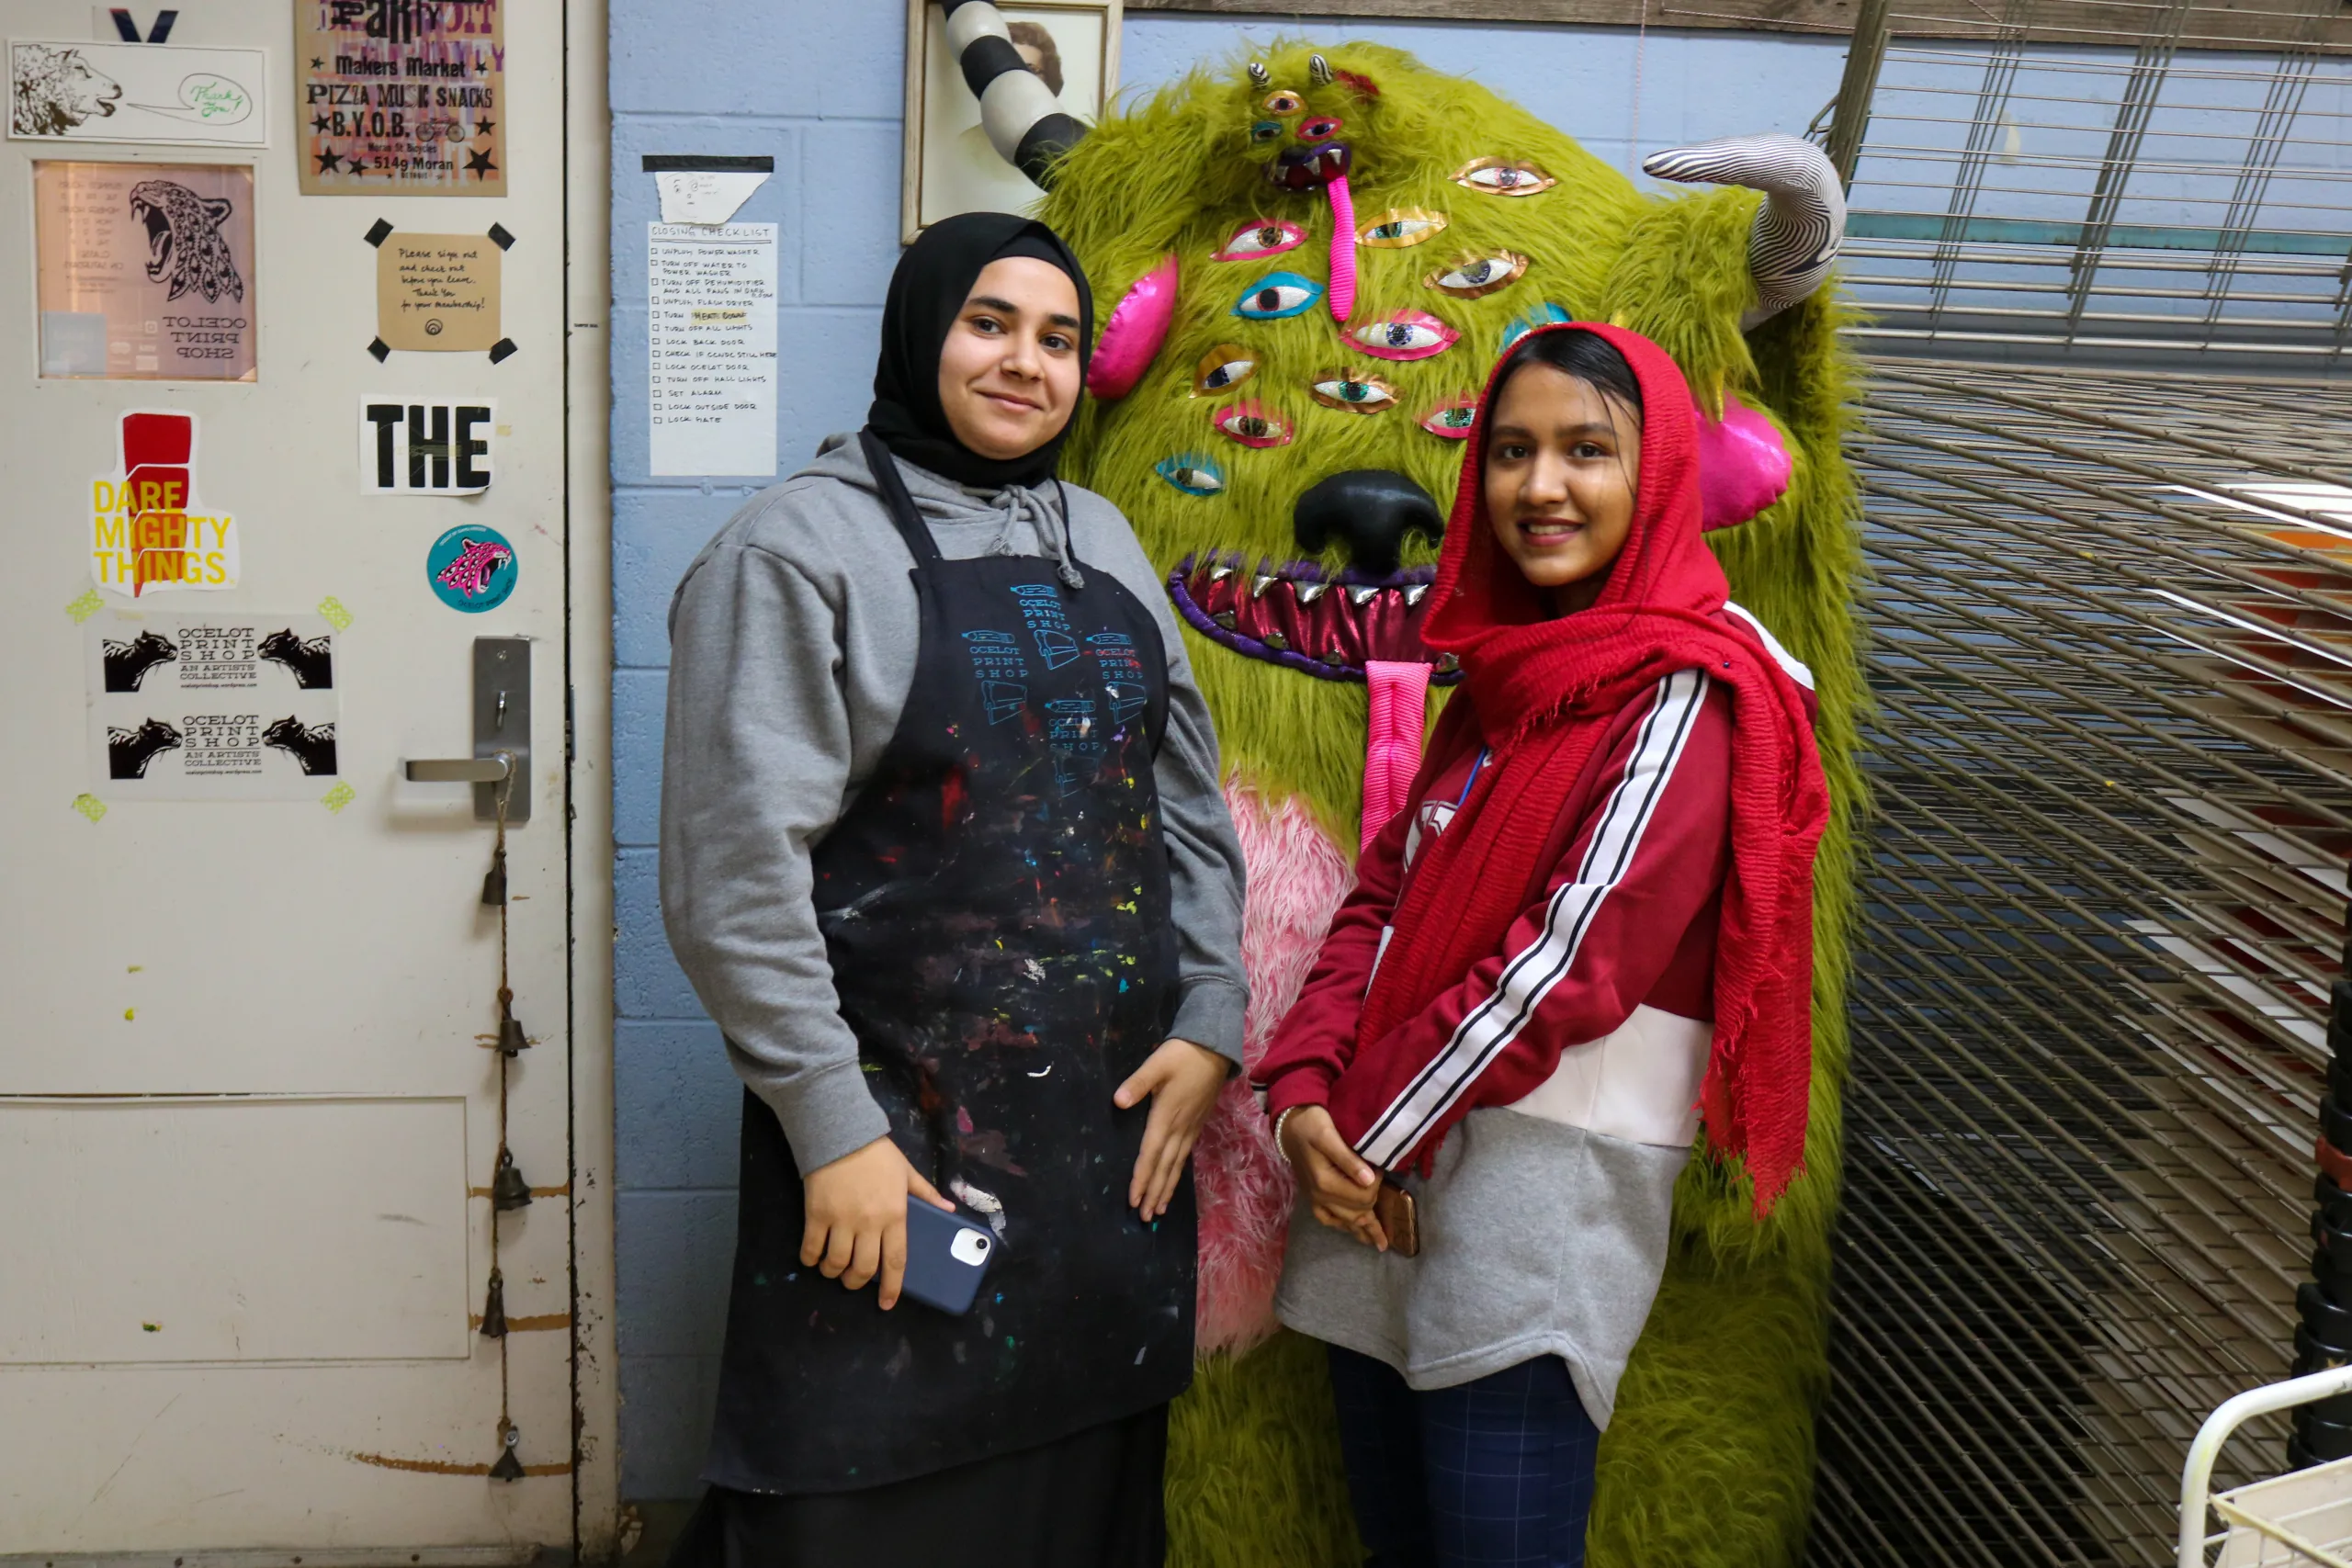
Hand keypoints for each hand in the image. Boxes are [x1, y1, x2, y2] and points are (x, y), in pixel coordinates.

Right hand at [800, 1136, 953, 1310]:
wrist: (841, 1133)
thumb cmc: (877, 1154)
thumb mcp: (906, 1172)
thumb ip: (926, 1194)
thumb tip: (949, 1210)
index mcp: (895, 1215)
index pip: (895, 1260)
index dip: (892, 1286)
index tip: (887, 1303)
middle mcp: (869, 1223)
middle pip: (863, 1268)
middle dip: (857, 1282)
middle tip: (853, 1281)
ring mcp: (841, 1220)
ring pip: (836, 1263)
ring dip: (834, 1273)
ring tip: (833, 1269)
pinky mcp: (816, 1214)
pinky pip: (811, 1248)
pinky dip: (811, 1259)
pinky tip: (813, 1259)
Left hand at [1115, 1038, 1230, 1220]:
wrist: (1214, 1048)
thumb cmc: (1182, 1055)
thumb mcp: (1157, 1063)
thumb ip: (1138, 1083)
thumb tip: (1118, 1102)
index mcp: (1166, 1116)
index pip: (1151, 1154)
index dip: (1142, 1178)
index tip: (1134, 1200)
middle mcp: (1179, 1128)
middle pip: (1164, 1167)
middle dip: (1154, 1192)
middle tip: (1145, 1218)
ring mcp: (1190, 1128)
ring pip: (1176, 1165)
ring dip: (1166, 1188)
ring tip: (1159, 1210)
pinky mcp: (1196, 1124)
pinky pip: (1185, 1156)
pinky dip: (1177, 1173)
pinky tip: (1173, 1181)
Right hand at [1279, 1105, 1387, 1250]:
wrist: (1289, 1124)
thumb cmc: (1311, 1124)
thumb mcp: (1329, 1136)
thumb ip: (1349, 1160)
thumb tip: (1370, 1181)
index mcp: (1326, 1183)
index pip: (1364, 1196)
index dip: (1377, 1184)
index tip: (1378, 1167)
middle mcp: (1320, 1196)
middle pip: (1357, 1212)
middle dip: (1375, 1210)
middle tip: (1389, 1206)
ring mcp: (1315, 1199)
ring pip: (1345, 1221)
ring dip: (1362, 1231)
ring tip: (1378, 1243)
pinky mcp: (1312, 1197)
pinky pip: (1328, 1219)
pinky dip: (1342, 1225)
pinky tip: (1351, 1229)